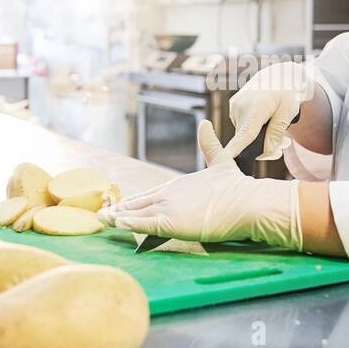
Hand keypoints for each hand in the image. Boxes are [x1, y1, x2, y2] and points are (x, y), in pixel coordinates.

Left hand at [98, 120, 301, 247]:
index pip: (150, 195)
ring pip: (136, 214)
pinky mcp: (170, 222)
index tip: (120, 205)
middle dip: (120, 209)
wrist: (247, 202)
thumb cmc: (237, 187)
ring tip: (101, 219)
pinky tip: (114, 223)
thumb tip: (205, 123)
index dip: (134, 202)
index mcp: (178, 184)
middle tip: (102, 213)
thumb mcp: (222, 162)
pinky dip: (126, 224)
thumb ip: (210, 145)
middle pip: (138, 203)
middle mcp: (169, 193)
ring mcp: (168, 207)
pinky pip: (142, 224)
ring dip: (117, 217)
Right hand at [223, 60, 309, 159]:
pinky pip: (241, 125)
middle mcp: (240, 106)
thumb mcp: (288, 113)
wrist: (278, 74)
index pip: (245, 133)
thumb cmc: (286, 93)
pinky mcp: (233, 106)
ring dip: (259, 137)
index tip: (226, 157)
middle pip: (246, 139)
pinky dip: (252, 128)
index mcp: (256, 108)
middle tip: (284, 144)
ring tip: (278, 130)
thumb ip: (276, 132)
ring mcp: (234, 106)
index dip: (235, 147)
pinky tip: (265, 121)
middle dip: (264, 146)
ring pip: (244, 134)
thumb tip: (266, 151)